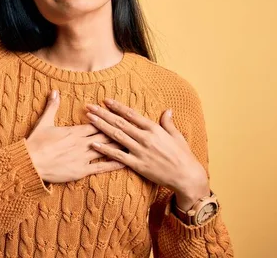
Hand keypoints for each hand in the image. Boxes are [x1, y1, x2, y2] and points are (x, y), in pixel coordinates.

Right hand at [25, 90, 124, 182]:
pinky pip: (101, 167)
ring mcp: (83, 157)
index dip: (108, 119)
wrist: (29, 163)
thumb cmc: (36, 143)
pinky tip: (125, 162)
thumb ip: (52, 106)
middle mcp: (82, 143)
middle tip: (134, 128)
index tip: (120, 115)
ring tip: (135, 143)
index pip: (97, 123)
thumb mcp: (44, 122)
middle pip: (105, 134)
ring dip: (120, 146)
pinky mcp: (81, 170)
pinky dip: (114, 164)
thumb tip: (55, 91)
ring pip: (106, 149)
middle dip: (119, 131)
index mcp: (75, 131)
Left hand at [85, 99, 209, 209]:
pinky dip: (104, 149)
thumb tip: (167, 110)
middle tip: (90, 106)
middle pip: (120, 122)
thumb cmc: (183, 155)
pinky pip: (117, 156)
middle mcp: (145, 137)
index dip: (117, 107)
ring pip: (116, 135)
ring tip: (89, 118)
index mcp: (154, 129)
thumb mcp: (176, 136)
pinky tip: (93, 143)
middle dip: (103, 113)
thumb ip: (168, 123)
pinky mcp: (137, 164)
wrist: (186, 176)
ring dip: (101, 126)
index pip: (131, 114)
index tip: (106, 100)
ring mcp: (140, 151)